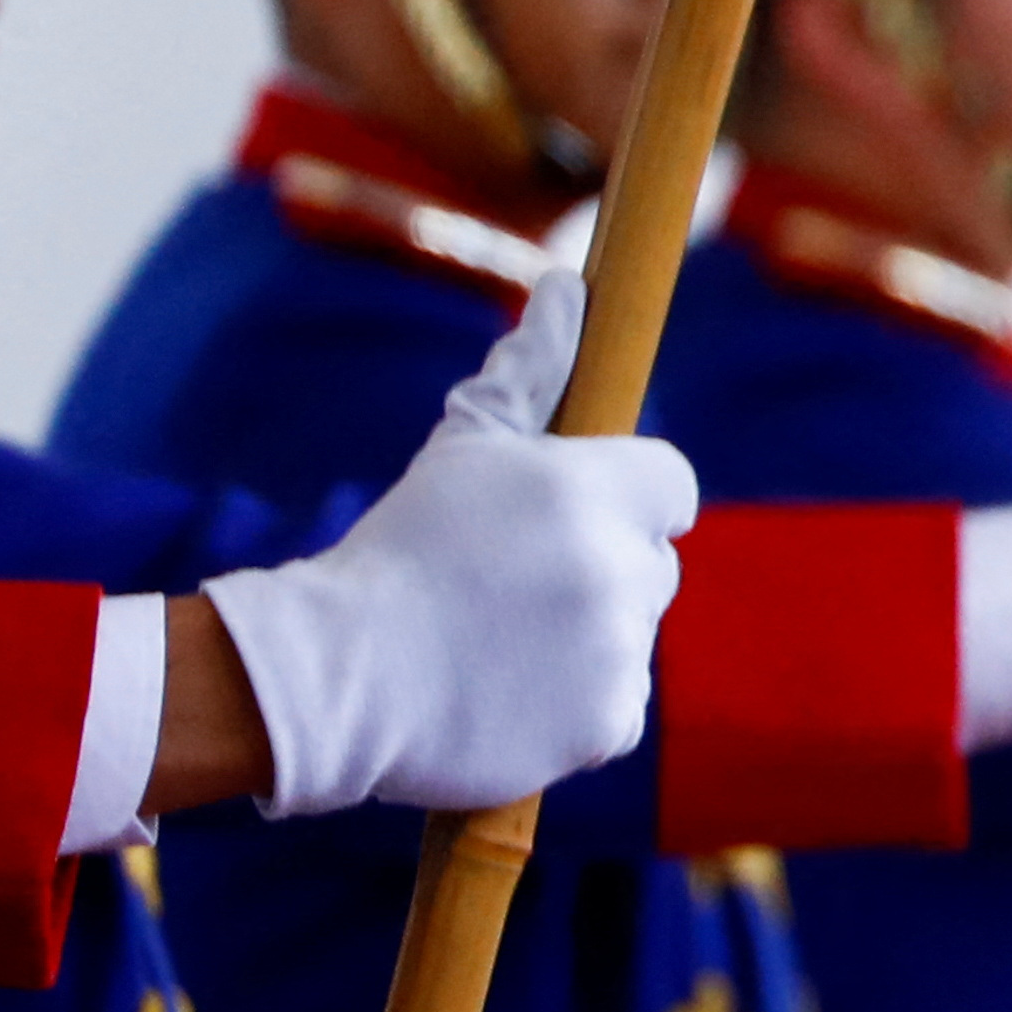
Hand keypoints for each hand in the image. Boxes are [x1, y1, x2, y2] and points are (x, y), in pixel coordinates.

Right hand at [207, 265, 696, 814]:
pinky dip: (578, 704)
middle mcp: (619, 570)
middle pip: (654, 562)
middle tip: (510, 583)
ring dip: (587, 635)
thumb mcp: (463, 447)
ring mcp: (620, 653)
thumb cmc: (399, 548)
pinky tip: (508, 691)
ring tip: (496, 640)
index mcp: (592, 491)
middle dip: (601, 566)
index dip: (628, 495)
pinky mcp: (610, 725)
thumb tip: (569, 286)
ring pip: (632, 634)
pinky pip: (618, 704)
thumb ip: (530, 370)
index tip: (575, 513)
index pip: (672, 483)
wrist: (339, 676)